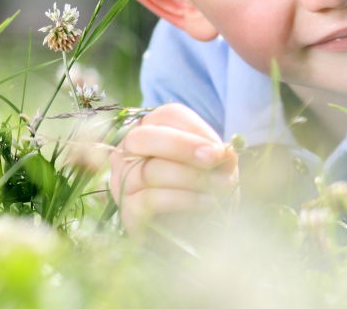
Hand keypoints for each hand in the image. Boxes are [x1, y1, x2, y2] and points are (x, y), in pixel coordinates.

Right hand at [108, 103, 238, 235]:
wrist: (198, 230)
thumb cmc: (206, 187)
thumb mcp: (218, 166)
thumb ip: (219, 154)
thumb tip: (224, 151)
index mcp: (152, 130)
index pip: (165, 116)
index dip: (195, 129)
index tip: (219, 149)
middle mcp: (128, 153)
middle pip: (144, 137)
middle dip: (183, 146)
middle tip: (213, 158)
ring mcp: (122, 182)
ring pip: (149, 170)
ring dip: (192, 178)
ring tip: (220, 187)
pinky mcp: (127, 211)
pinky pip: (150, 199)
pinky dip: (184, 199)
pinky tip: (207, 203)